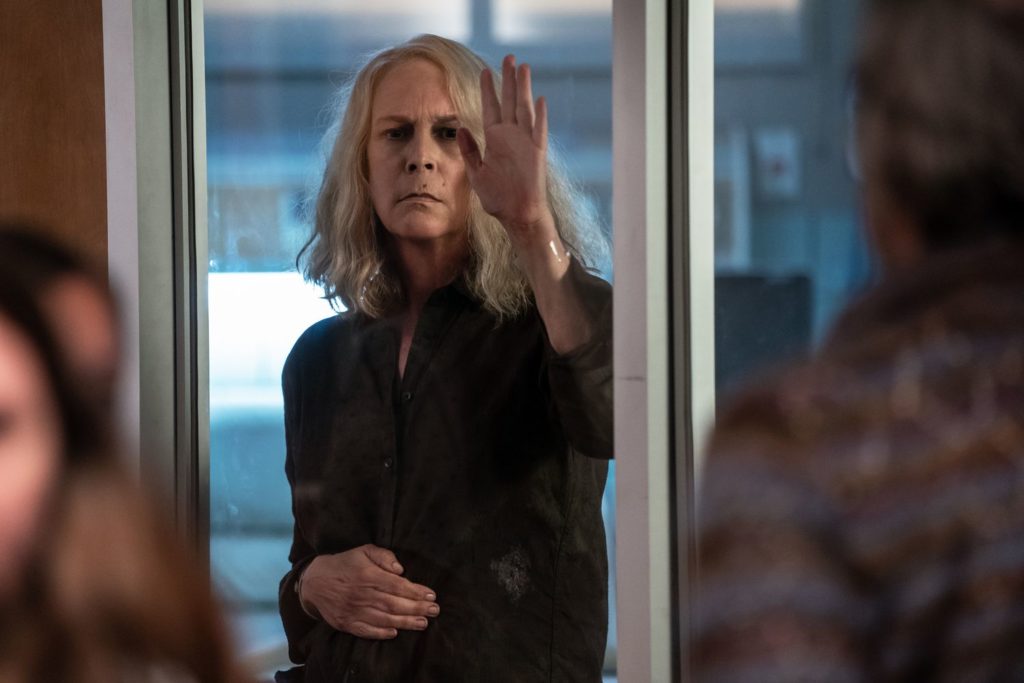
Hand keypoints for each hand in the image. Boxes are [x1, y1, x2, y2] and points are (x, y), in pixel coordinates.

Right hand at [299, 545, 439, 639]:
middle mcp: (361, 594)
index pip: (397, 586)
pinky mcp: (345, 623)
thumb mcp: (364, 551)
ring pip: (383, 619)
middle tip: (435, 611)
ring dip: (405, 623)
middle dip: (417, 608)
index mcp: (367, 575)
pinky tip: (395, 633)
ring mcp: (353, 611)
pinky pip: (366, 631)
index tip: (432, 595)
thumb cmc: (345, 564)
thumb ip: (384, 556)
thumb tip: (400, 569)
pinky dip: (381, 634)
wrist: (314, 581)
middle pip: (394, 604)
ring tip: (423, 623)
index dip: (416, 591)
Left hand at [457, 54, 554, 247]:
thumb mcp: (476, 174)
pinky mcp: (537, 153)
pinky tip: (540, 99)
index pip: (490, 108)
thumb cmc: (498, 198)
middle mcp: (510, 137)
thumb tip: (461, 128)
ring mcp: (525, 143)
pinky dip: (540, 116)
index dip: (488, 89)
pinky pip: (539, 131)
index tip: (484, 71)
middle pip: (509, 102)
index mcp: (494, 140)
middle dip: (507, 79)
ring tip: (523, 67)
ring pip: (524, 109)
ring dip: (523, 89)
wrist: (518, 215)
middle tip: (508, 57)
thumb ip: (469, 151)